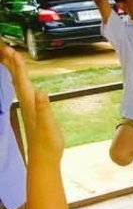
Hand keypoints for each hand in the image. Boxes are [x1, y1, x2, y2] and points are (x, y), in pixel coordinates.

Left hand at [1, 44, 63, 162]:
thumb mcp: (48, 127)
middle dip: (12, 65)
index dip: (18, 67)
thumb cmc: (48, 144)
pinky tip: (25, 83)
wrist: (43, 160)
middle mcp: (27, 104)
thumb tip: (42, 93)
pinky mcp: (33, 113)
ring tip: (12, 60)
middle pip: (17, 81)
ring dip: (15, 72)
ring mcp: (29, 109)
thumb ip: (44, 110)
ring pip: (19, 86)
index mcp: (30, 105)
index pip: (22, 82)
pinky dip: (23, 83)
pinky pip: (25, 92)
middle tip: (7, 48)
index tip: (13, 51)